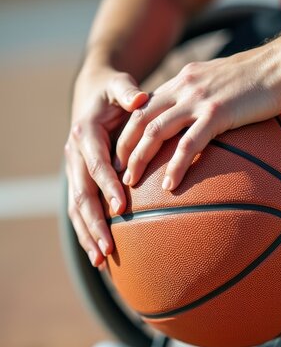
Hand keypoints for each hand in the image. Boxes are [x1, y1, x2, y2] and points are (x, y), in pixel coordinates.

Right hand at [65, 66, 147, 266]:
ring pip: (77, 208)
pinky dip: (88, 231)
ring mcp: (74, 170)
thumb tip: (140, 98)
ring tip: (102, 261)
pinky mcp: (80, 180)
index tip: (121, 207)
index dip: (107, 185)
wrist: (92, 94)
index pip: (96, 164)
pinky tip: (101, 254)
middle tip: (108, 249)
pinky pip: (81, 209)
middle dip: (94, 223)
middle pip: (82, 195)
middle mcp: (74, 155)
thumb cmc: (114, 91)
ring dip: (88, 235)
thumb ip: (128, 92)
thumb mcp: (119, 85)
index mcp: (85, 134)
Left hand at [115, 45, 280, 190]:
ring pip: (155, 131)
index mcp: (183, 80)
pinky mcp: (217, 113)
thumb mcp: (222, 81)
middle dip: (123, 147)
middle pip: (140, 119)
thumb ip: (206, 96)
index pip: (144, 106)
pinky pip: (188, 144)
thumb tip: (202, 118)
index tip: (122, 152)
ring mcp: (198, 100)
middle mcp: (183, 87)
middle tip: (118, 172)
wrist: (280, 65)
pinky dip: (175, 166)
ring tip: (131, 182)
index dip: (128, 130)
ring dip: (139, 158)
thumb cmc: (259, 77)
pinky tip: (170, 185)